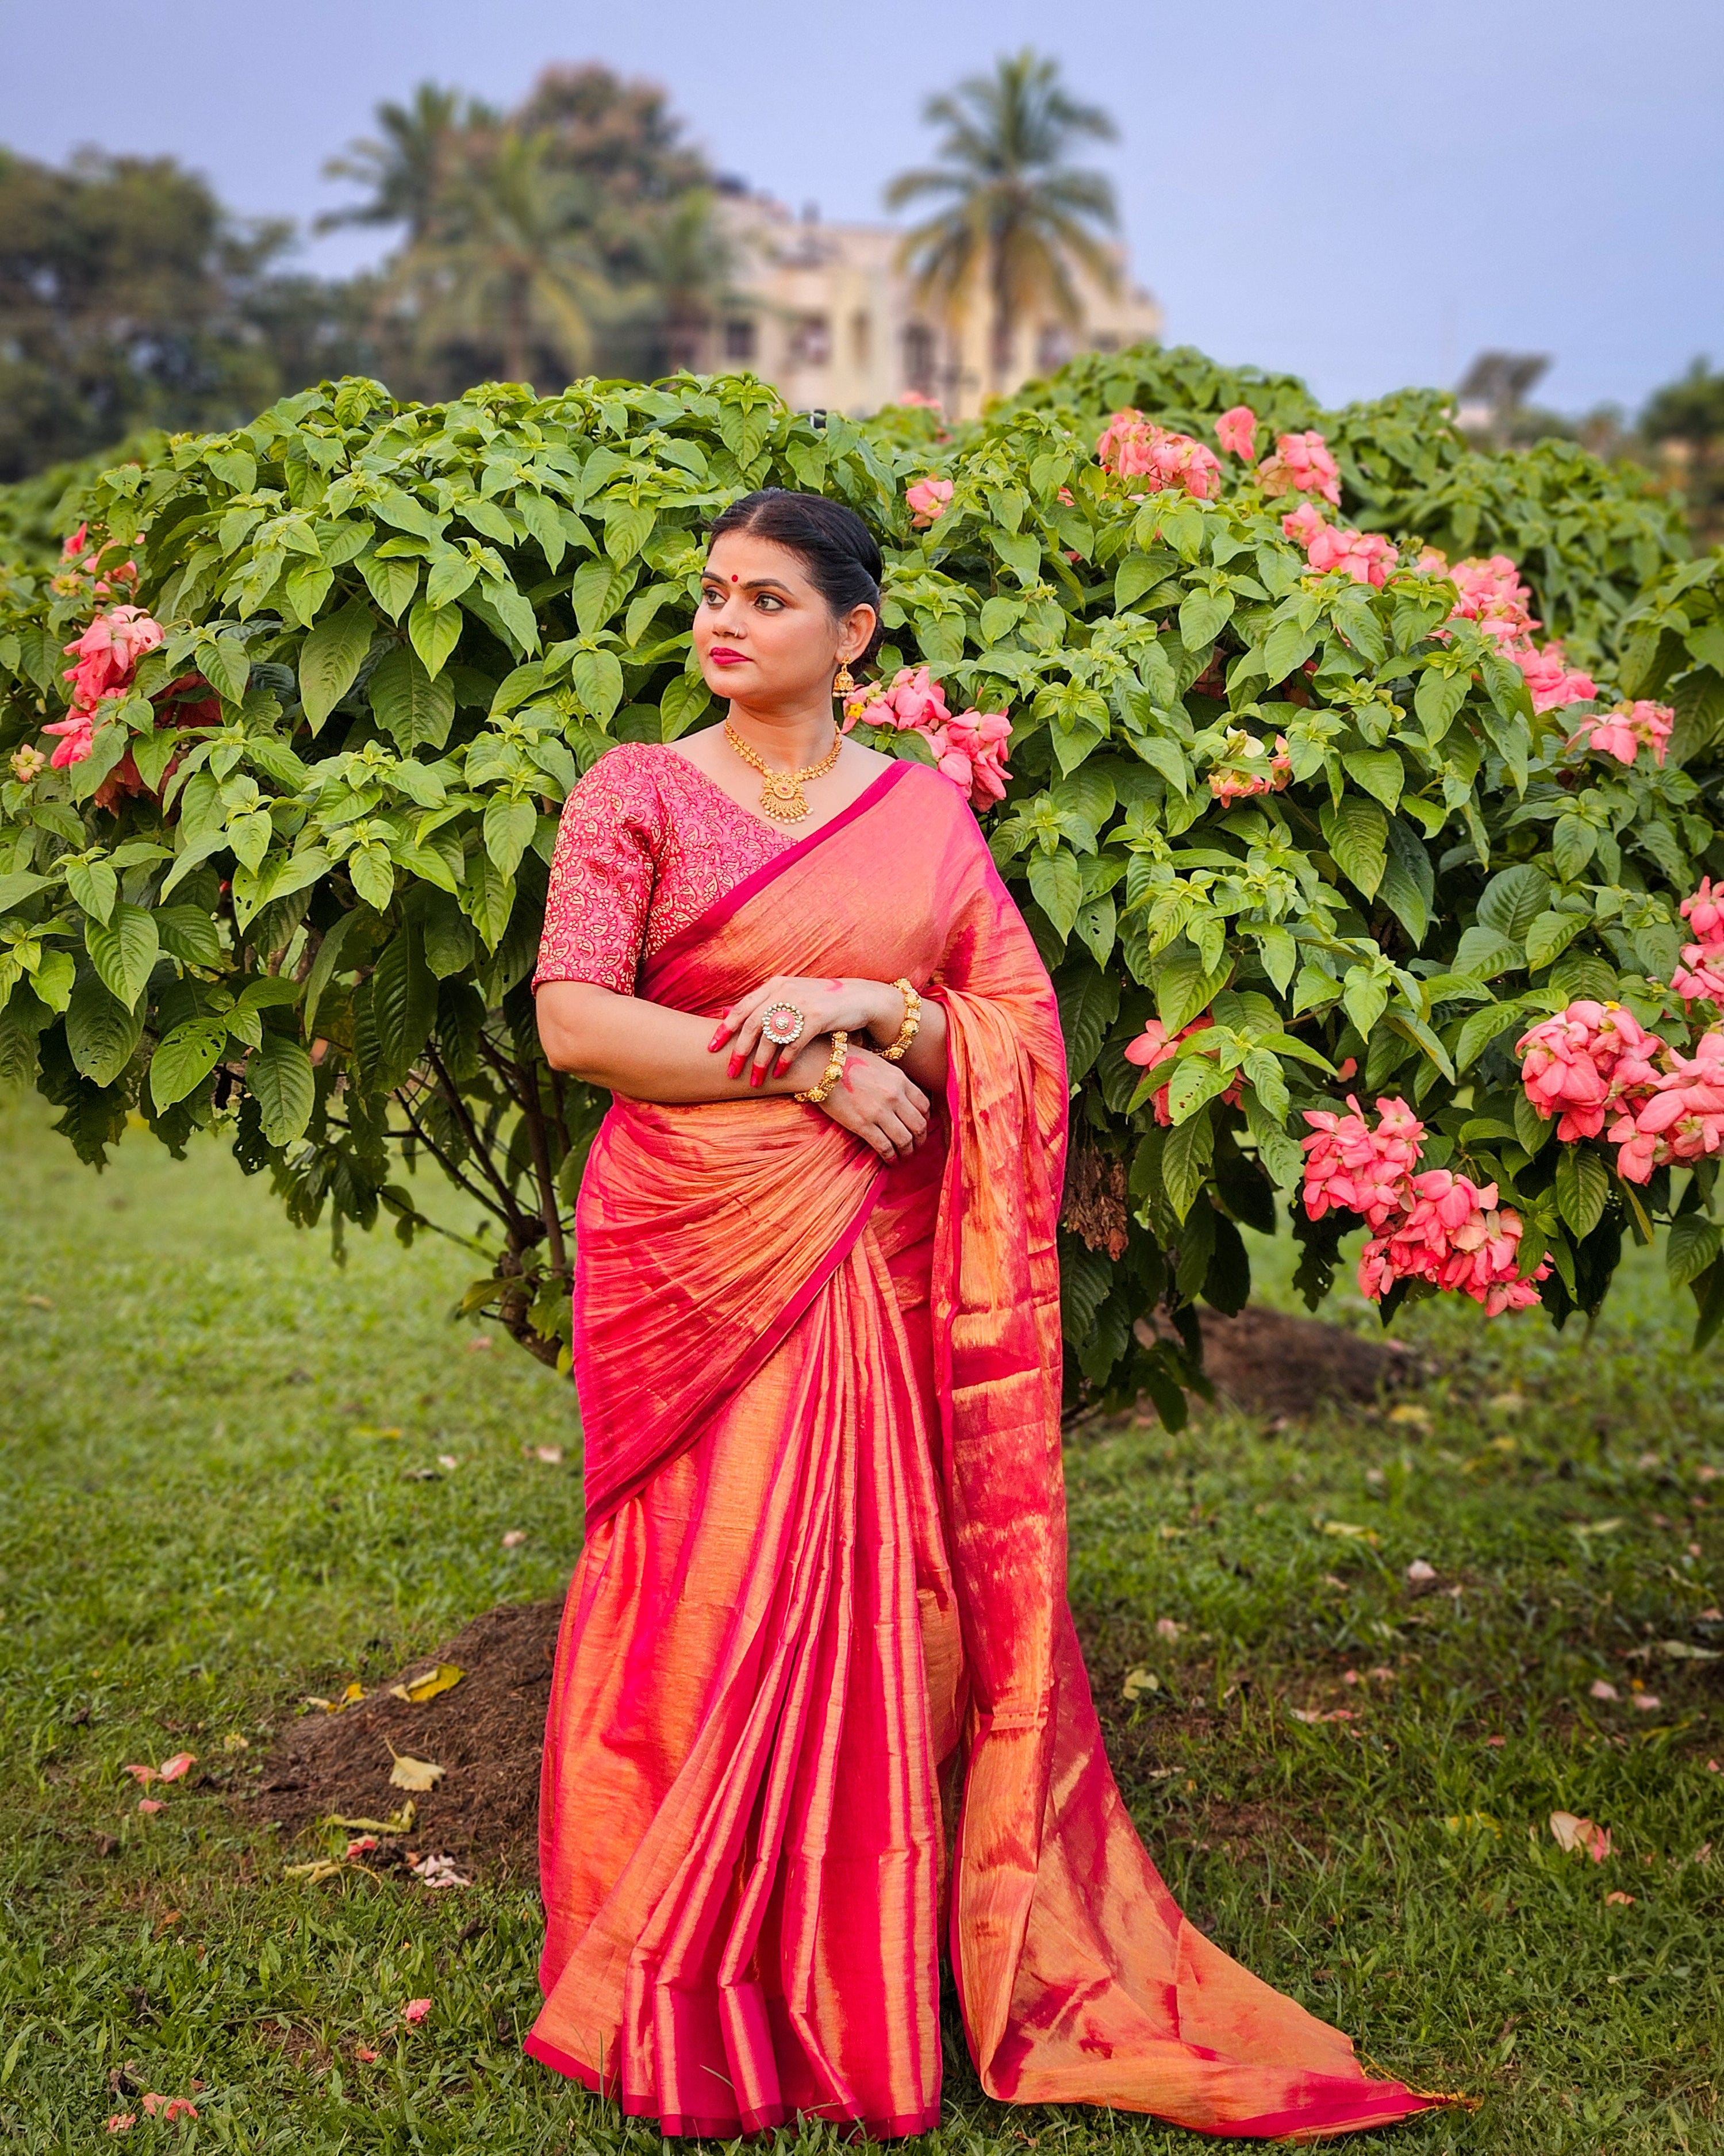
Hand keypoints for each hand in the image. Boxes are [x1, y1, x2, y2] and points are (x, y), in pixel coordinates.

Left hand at [709, 974, 909, 1087]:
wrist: (860, 998)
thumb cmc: (822, 1001)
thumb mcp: (790, 995)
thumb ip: (763, 1004)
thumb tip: (726, 1014)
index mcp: (776, 985)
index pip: (743, 1008)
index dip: (725, 1029)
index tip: (711, 1047)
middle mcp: (785, 991)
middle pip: (753, 1024)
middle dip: (739, 1051)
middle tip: (730, 1071)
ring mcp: (801, 1004)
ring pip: (772, 1037)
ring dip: (761, 1062)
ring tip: (755, 1080)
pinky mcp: (818, 1018)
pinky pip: (795, 1044)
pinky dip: (785, 1061)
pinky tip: (779, 1074)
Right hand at [816, 1045, 929, 1161]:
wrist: (822, 1065)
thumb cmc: (848, 1061)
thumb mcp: (880, 1064)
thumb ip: (895, 1081)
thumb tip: (902, 1097)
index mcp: (900, 1080)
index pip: (924, 1106)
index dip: (925, 1120)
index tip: (919, 1127)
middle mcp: (895, 1096)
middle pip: (919, 1126)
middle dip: (920, 1140)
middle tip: (915, 1146)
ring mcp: (880, 1112)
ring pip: (905, 1140)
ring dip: (907, 1152)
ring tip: (903, 1157)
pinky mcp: (862, 1125)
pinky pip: (884, 1147)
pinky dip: (891, 1157)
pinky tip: (890, 1160)